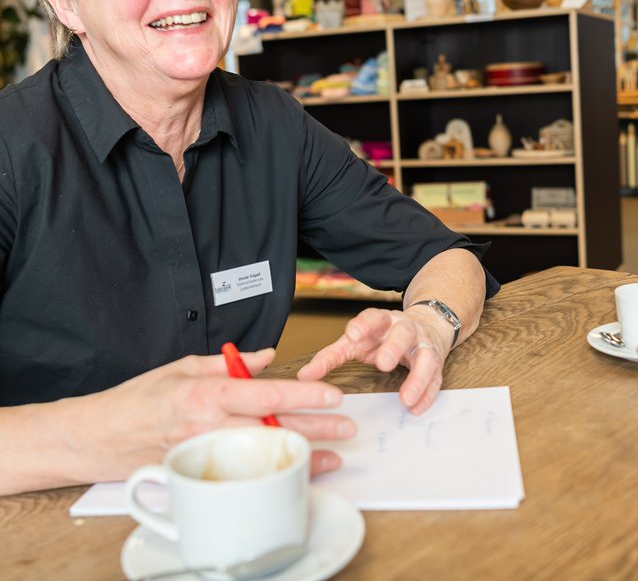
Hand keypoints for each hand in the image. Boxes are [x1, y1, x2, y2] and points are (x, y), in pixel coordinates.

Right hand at [83, 349, 355, 479]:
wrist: (99, 434)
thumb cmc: (140, 397)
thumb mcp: (184, 365)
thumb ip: (231, 362)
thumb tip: (267, 356)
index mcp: (207, 391)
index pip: (266, 394)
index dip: (303, 396)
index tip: (333, 396)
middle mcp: (209, 424)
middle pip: (273, 428)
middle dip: (315, 429)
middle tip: (346, 428)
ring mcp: (205, 452)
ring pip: (263, 455)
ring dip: (301, 456)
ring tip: (332, 457)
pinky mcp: (199, 472)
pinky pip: (242, 473)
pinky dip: (271, 471)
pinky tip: (293, 471)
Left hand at [297, 306, 451, 415]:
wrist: (425, 326)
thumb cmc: (381, 338)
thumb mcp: (355, 342)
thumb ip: (330, 357)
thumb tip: (303, 377)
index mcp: (382, 321)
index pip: (372, 317)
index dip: (362, 324)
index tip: (351, 335)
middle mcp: (404, 329)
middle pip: (403, 332)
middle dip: (393, 347)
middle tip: (383, 364)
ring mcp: (422, 344)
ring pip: (425, 355)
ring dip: (417, 377)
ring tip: (405, 398)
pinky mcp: (435, 361)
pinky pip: (435, 377)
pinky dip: (427, 393)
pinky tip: (416, 408)